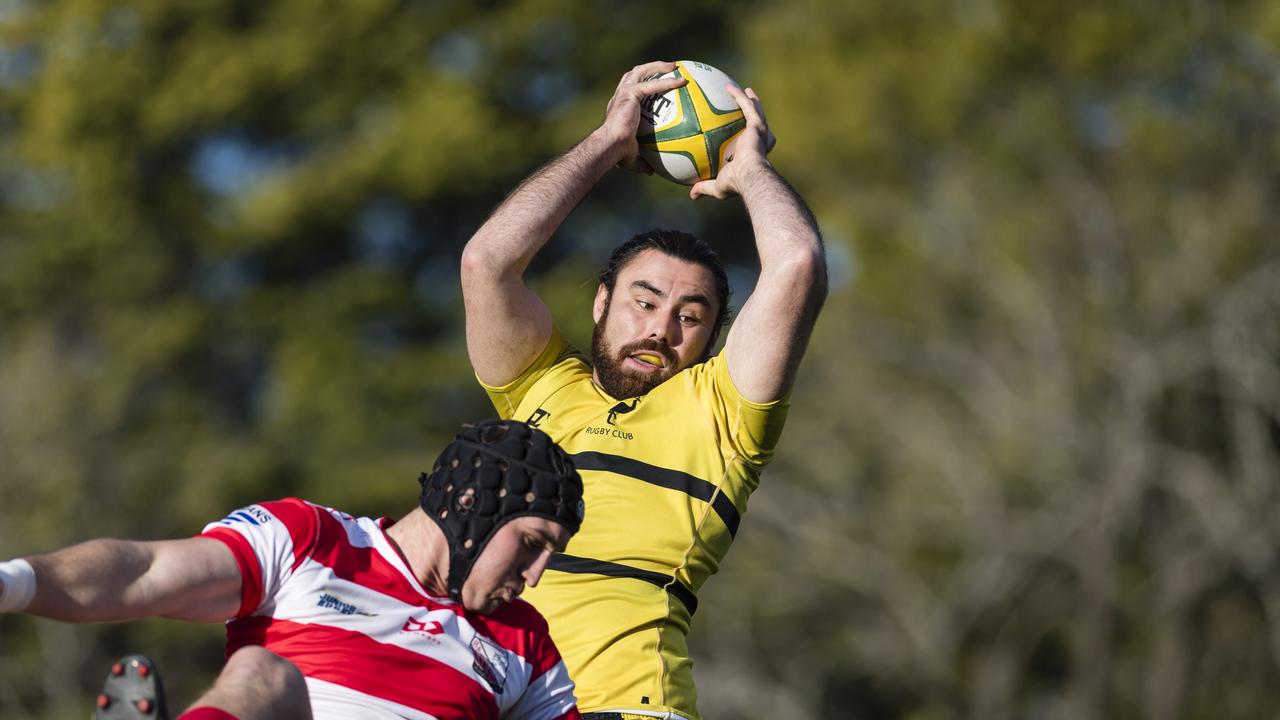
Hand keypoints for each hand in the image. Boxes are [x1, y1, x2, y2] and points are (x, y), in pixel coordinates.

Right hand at [599, 61, 687, 172]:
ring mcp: (624, 93)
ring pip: (641, 71)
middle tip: (667, 69)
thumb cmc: (617, 153)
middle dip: (650, 68)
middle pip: (634, 74)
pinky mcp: (630, 94)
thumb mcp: (632, 158)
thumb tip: (651, 171)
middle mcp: (620, 96)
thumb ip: (642, 161)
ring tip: (674, 66)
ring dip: (658, 66)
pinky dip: (668, 82)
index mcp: (620, 108)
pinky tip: (682, 81)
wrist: (610, 146)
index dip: (642, 85)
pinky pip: (653, 84)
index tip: (654, 85)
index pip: (630, 91)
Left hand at [689, 85, 775, 199]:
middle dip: (753, 112)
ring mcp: (760, 132)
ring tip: (742, 89)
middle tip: (747, 103)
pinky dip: (739, 96)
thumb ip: (705, 187)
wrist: (749, 176)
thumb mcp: (717, 186)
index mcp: (753, 154)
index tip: (742, 130)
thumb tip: (692, 195)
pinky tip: (729, 87)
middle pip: (757, 122)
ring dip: (748, 99)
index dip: (749, 135)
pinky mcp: (757, 126)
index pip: (753, 143)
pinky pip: (747, 106)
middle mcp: (759, 141)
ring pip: (755, 110)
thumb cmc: (735, 183)